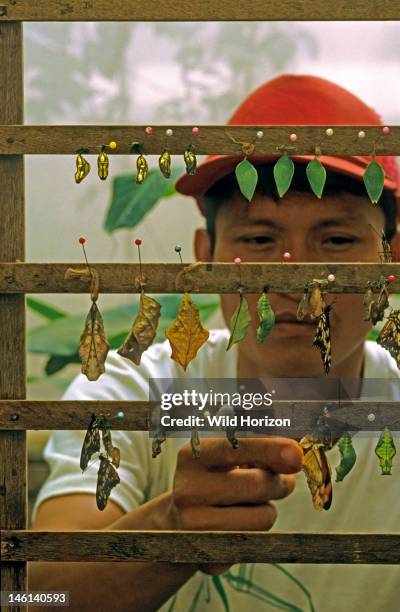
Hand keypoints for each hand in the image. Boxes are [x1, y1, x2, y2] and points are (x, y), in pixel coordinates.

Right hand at [165, 436, 302, 574]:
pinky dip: (257, 533)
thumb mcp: (230, 457)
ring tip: (250, 505)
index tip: (295, 452)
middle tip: (280, 482)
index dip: (268, 448)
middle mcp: (188, 490)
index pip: (234, 448)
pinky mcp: (209, 559)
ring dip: (267, 509)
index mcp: (192, 457)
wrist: (181, 522)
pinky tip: (238, 526)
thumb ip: (260, 450)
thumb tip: (294, 454)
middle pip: (257, 484)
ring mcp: (195, 528)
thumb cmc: (216, 480)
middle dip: (278, 483)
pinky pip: (257, 544)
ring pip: (263, 517)